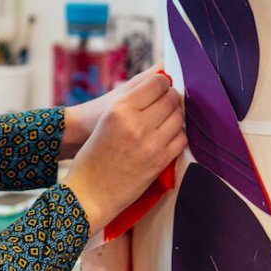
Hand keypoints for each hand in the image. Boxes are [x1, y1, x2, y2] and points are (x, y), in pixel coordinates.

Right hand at [63, 72, 185, 235]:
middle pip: (171, 98)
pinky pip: (181, 139)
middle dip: (171, 98)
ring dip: (176, 115)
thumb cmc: (94, 152)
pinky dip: (178, 134)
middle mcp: (136, 123)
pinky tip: (168, 135)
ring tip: (167, 119)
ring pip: (179, 117)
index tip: (161, 87)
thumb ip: (132, 98)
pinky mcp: (160, 161)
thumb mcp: (107, 117)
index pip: (157, 82)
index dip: (162, 83)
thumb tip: (160, 79)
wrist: (89, 191)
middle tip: (167, 102)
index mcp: (120, 108)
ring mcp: (150, 143)